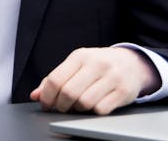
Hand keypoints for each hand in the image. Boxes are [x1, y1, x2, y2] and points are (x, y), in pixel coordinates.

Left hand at [29, 47, 159, 114]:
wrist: (132, 63)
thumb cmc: (98, 65)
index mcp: (80, 56)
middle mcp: (96, 64)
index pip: (55, 79)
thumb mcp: (76, 65)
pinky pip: (101, 109)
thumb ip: (55, 79)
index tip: (46, 104)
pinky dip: (93, 112)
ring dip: (78, 109)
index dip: (47, 96)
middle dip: (62, 105)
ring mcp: (112, 77)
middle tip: (62, 107)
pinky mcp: (124, 91)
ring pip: (85, 103)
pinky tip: (93, 106)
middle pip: (69, 93)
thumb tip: (36, 95)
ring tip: (79, 105)